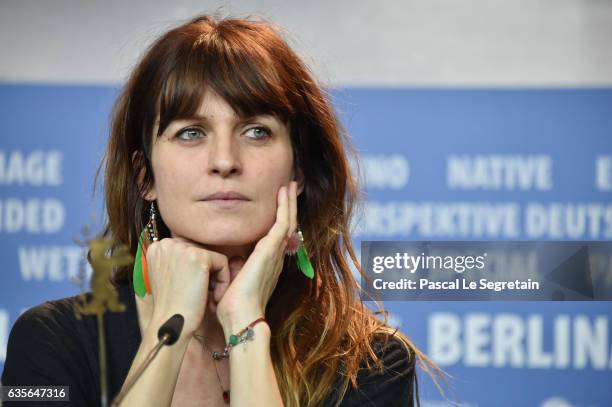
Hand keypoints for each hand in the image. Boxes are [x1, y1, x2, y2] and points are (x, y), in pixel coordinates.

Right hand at [144, 237, 230, 335]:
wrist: (171, 324)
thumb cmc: (173, 305)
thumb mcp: (169, 276)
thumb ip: (178, 259)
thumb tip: (200, 250)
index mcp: (158, 247)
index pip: (188, 248)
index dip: (195, 270)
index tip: (191, 289)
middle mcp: (167, 243)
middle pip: (201, 250)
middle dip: (206, 273)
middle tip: (203, 296)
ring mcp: (182, 248)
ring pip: (213, 257)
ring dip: (215, 278)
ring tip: (208, 297)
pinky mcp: (199, 257)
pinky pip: (223, 262)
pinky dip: (223, 281)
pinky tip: (214, 298)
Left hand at [215, 181, 297, 328]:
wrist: (240, 317)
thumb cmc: (232, 307)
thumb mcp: (230, 283)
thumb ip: (230, 270)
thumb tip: (221, 263)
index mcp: (267, 266)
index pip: (276, 238)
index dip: (278, 221)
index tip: (278, 207)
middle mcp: (276, 258)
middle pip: (287, 226)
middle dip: (288, 207)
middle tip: (290, 189)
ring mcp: (276, 253)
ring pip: (288, 221)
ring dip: (289, 203)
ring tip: (290, 186)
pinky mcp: (271, 249)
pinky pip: (283, 222)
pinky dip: (284, 206)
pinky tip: (283, 193)